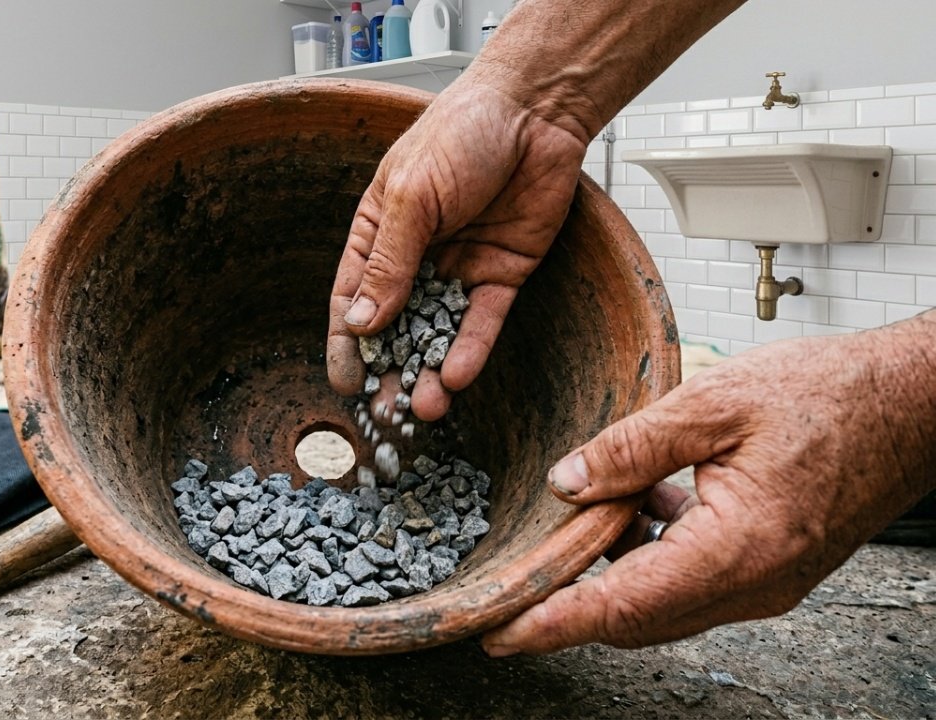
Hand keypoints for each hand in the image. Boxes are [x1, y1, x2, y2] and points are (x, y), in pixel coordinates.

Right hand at [326, 69, 588, 420]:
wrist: (535, 112)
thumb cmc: (460, 134)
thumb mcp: (411, 197)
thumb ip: (388, 263)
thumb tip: (361, 324)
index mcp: (379, 232)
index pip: (352, 298)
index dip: (346, 344)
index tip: (344, 385)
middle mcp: (415, 256)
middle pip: (396, 326)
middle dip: (390, 370)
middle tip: (386, 412)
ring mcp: (459, 267)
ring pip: (439, 332)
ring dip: (429, 371)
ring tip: (425, 408)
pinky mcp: (501, 274)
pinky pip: (482, 321)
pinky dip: (470, 350)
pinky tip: (457, 377)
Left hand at [483, 316, 935, 654]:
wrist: (912, 403)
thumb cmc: (830, 394)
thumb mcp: (715, 401)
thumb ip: (633, 446)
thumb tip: (567, 482)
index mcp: (739, 547)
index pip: (626, 604)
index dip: (557, 620)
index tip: (503, 631)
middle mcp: (755, 583)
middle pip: (639, 618)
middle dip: (571, 606)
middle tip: (515, 584)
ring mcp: (767, 583)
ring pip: (663, 604)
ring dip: (612, 576)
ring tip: (576, 525)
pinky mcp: (770, 568)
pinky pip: (693, 581)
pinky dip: (651, 557)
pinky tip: (639, 506)